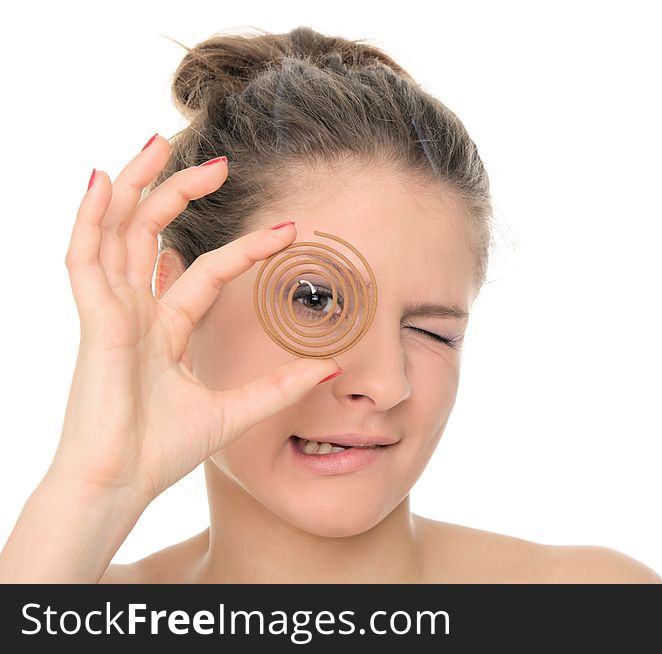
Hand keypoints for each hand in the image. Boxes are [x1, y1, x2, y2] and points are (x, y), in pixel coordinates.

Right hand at [53, 135, 340, 505]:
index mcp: (164, 329)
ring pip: (116, 231)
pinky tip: (100, 179)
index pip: (205, 271)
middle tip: (221, 164)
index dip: (245, 249)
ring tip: (157, 142)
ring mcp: (111, 312)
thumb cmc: (162, 451)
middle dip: (179, 193)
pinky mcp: (94, 321)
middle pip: (150, 234)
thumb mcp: (236, 410)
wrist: (121, 484)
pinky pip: (85, 258)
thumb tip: (333, 368)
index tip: (288, 230)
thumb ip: (280, 387)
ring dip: (133, 185)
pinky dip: (89, 218)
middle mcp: (135, 311)